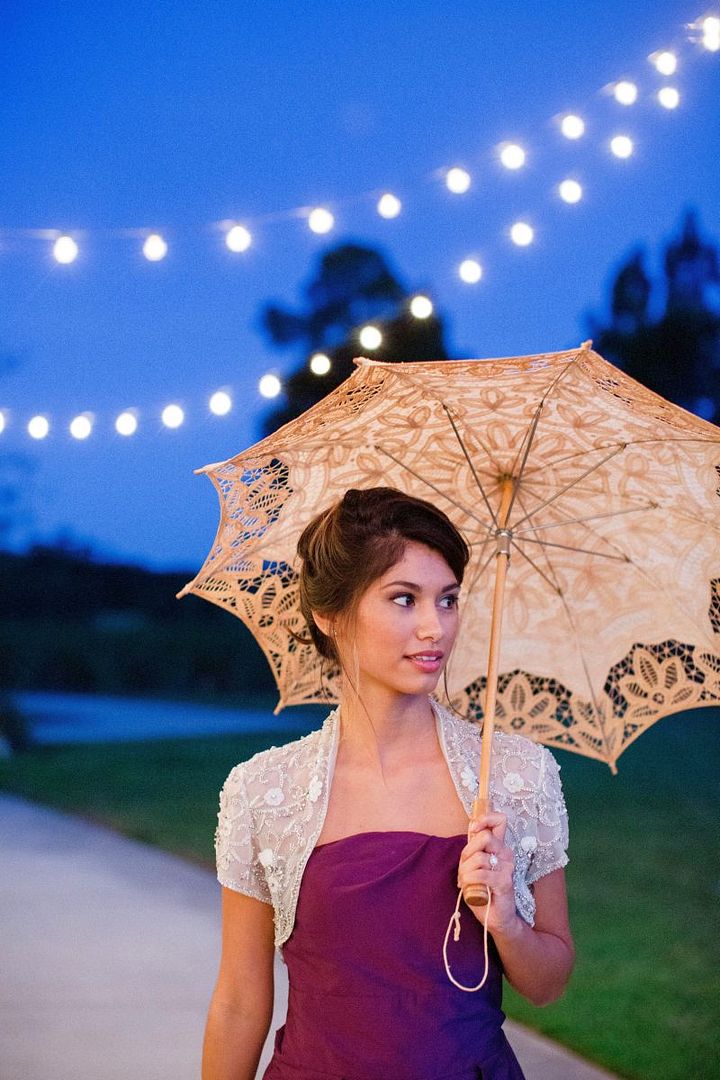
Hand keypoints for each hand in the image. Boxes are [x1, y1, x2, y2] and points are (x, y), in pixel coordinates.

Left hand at [457, 811, 518, 935]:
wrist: (494, 917)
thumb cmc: (482, 889)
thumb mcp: (473, 865)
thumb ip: (473, 848)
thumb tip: (472, 827)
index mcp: (498, 847)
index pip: (499, 820)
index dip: (485, 819)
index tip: (474, 828)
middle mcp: (506, 854)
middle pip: (485, 837)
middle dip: (468, 851)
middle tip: (465, 865)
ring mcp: (507, 867)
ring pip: (479, 857)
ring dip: (466, 871)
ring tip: (467, 881)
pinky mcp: (505, 882)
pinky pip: (481, 874)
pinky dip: (469, 880)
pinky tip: (469, 887)